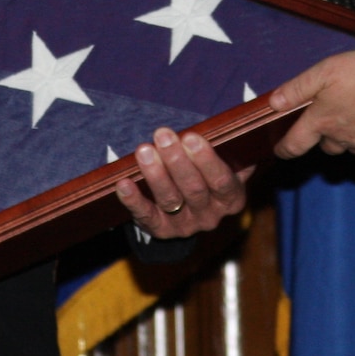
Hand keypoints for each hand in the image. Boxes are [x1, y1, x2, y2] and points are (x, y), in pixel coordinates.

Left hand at [114, 127, 252, 238]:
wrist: (191, 208)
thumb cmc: (207, 172)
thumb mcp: (225, 163)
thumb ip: (226, 149)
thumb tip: (227, 125)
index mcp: (231, 197)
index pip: (221, 181)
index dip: (206, 160)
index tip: (191, 137)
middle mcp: (211, 216)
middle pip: (194, 189)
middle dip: (176, 160)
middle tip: (162, 135)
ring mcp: (186, 225)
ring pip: (170, 200)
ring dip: (155, 174)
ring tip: (144, 151)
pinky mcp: (161, 230)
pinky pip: (146, 215)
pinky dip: (133, 200)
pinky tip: (123, 183)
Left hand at [269, 49, 354, 158]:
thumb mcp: (325, 72)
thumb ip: (298, 88)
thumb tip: (273, 102)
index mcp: (320, 122)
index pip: (295, 144)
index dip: (284, 149)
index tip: (280, 150)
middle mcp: (339, 136)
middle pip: (324, 145)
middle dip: (319, 137)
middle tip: (320, 121)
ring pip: (346, 145)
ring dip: (342, 136)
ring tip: (345, 117)